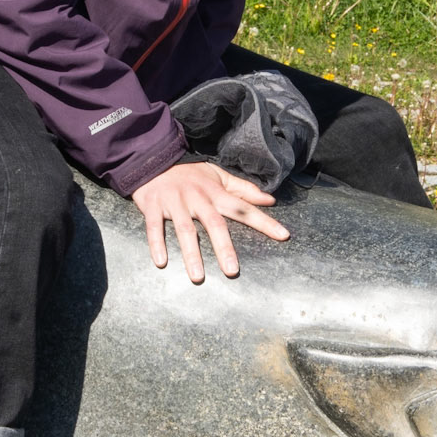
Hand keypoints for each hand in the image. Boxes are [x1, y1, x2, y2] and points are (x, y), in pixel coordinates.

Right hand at [131, 160, 289, 282]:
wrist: (153, 160)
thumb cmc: (189, 173)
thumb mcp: (218, 176)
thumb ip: (243, 189)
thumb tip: (269, 200)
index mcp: (215, 192)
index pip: (243, 208)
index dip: (264, 221)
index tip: (282, 235)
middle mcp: (198, 198)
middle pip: (214, 224)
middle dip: (224, 247)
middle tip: (232, 271)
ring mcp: (175, 202)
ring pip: (185, 230)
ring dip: (191, 254)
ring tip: (198, 277)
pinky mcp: (153, 205)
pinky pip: (154, 227)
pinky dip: (157, 244)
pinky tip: (161, 262)